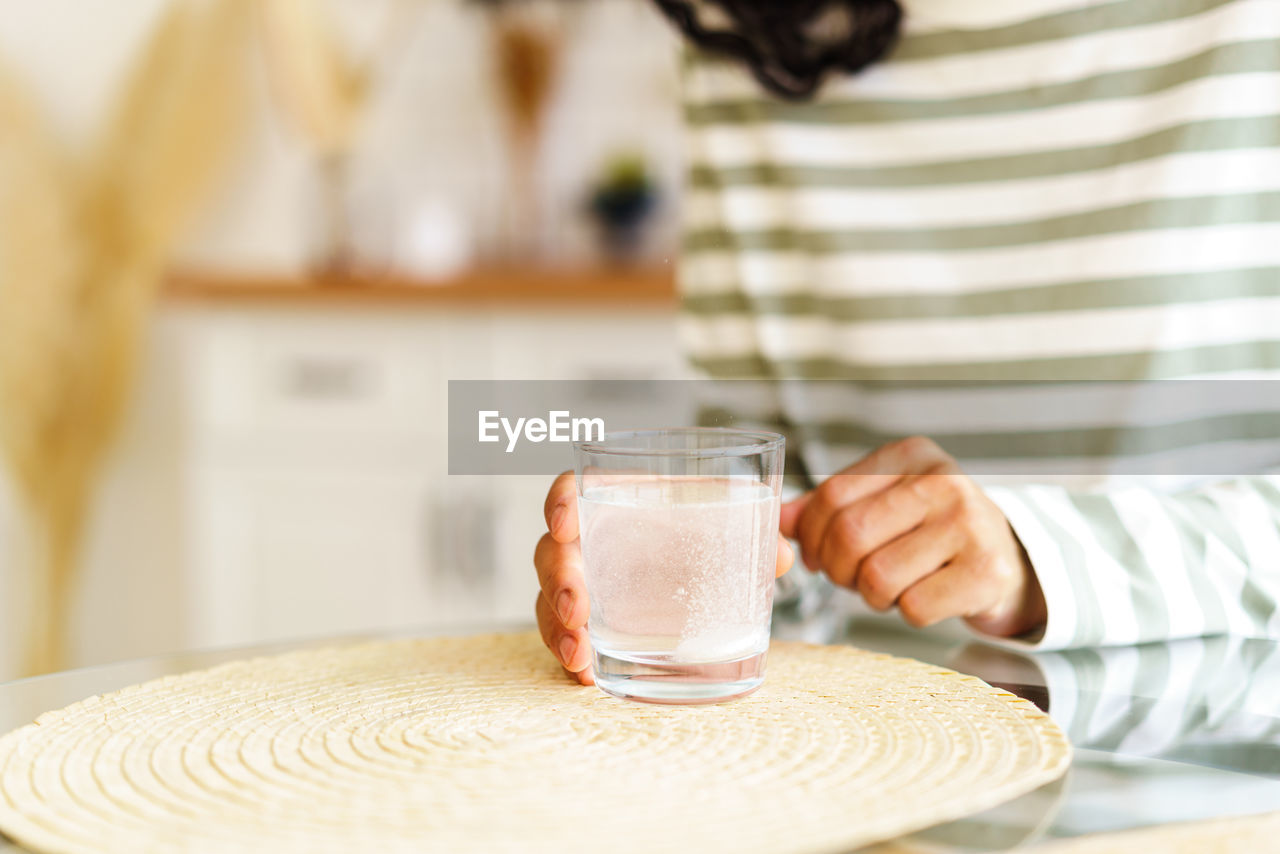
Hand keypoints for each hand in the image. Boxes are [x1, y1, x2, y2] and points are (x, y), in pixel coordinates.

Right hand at [534, 471, 796, 682]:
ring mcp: (585, 582)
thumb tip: (781, 553)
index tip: (565, 525)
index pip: (575, 489)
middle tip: (579, 611)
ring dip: (557, 627)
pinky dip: (571, 655)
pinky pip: (565, 635)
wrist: (707, 572)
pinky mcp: (588, 621)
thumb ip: (755, 534)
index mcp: (619, 500)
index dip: (560, 503)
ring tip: (579, 656)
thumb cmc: (707, 533)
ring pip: (549, 598)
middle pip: (552, 551)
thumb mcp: (731, 526)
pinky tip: (586, 675)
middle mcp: (591, 540)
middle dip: (559, 581)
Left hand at [779, 437, 1045, 637]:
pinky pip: (914, 608)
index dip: (810, 536)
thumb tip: (777, 521)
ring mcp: (969, 524)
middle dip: (837, 570)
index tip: (815, 556)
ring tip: (894, 585)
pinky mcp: (986, 571)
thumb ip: (827, 509)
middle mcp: (943, 480)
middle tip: (851, 579)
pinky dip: (908, 613)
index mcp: (911, 455)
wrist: (1008, 561)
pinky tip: (925, 596)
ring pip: (878, 577)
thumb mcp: (883, 504)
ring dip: (873, 595)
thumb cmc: (931, 532)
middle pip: (849, 536)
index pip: (831, 495)